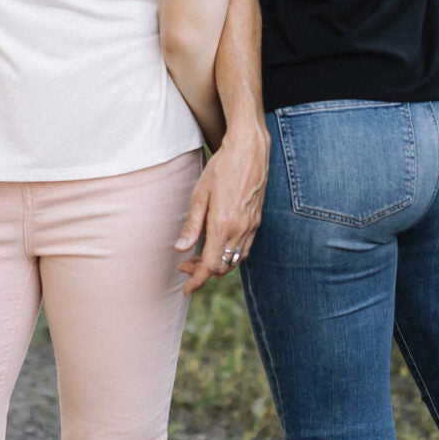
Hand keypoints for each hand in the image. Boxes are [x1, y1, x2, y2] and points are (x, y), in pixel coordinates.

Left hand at [174, 121, 269, 295]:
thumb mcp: (200, 195)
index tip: (187, 289)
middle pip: (223, 266)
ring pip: (235, 260)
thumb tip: (181, 249)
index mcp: (223, 226)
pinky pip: (244, 248)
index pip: (210, 266)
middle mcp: (240, 230)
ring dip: (218, 264)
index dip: (197, 280)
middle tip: (186, 265)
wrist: (249, 150)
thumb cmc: (222, 168)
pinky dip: (231, 255)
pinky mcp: (257, 220)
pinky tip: (219, 247)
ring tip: (199, 257)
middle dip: (204, 272)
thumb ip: (192, 225)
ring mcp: (251, 226)